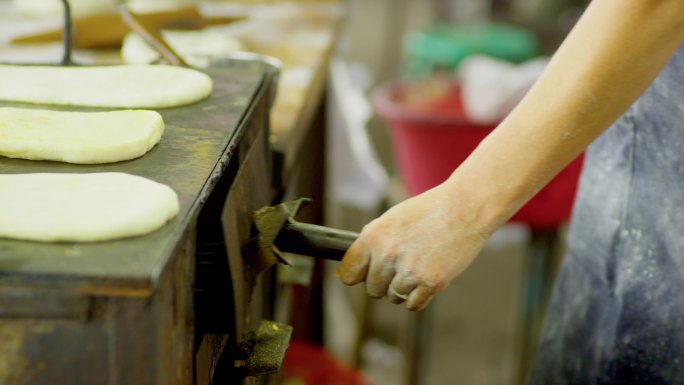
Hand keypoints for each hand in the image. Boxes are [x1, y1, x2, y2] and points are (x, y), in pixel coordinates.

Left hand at [337, 182, 493, 310]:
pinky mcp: (431, 283)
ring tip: (418, 266)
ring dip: (403, 288)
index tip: (364, 275)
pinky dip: (418, 296)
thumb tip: (352, 268)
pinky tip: (426, 277)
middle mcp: (387, 255)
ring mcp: (409, 271)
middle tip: (403, 264)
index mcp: (373, 237)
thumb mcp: (391, 218)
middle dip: (384, 281)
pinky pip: (413, 305)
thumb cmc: (428, 211)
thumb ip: (371, 242)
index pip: (349, 274)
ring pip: (393, 297)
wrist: (465, 208)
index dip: (357, 275)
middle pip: (373, 289)